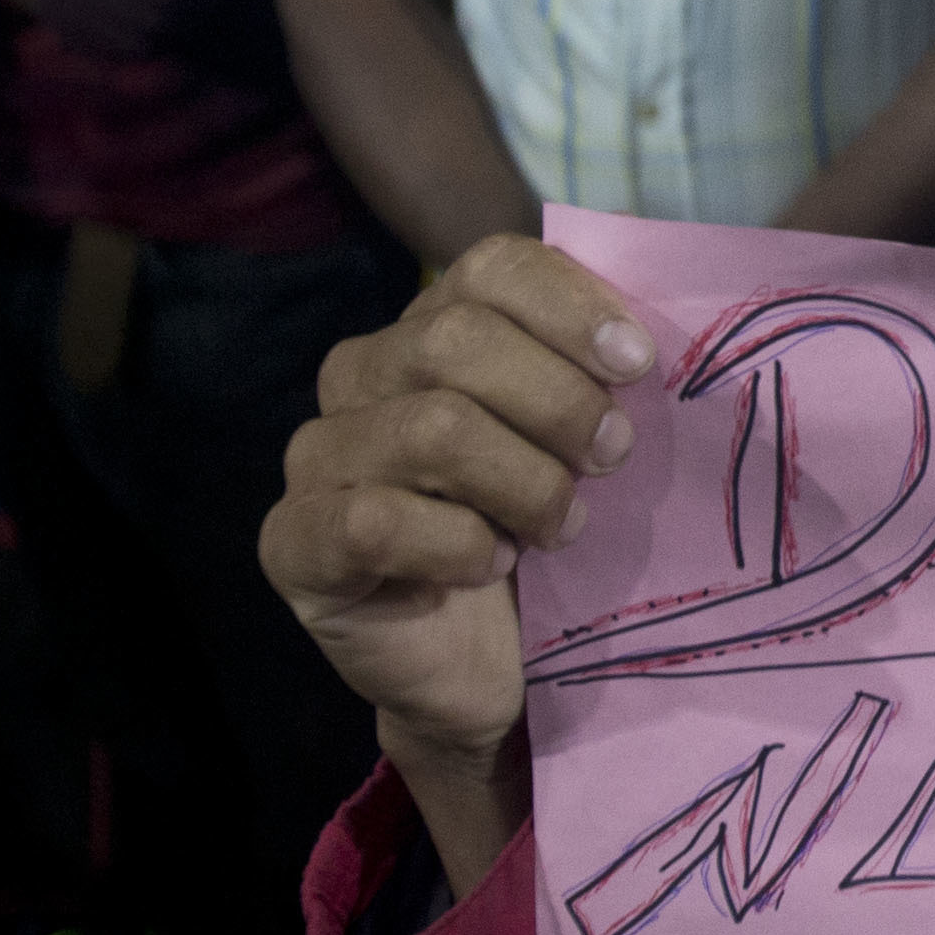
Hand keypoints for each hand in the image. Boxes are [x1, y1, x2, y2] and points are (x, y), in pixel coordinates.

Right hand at [260, 236, 661, 878]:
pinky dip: (457, 546)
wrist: (493, 666)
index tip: (638, 364)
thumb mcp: (580, 443)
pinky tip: (490, 566)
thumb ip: (597, 376)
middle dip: (557, 401)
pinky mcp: (295, 542)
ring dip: (523, 484)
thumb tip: (639, 341)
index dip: (569, 306)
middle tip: (610, 459)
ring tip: (561, 528)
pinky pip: (376, 521)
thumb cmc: (542, 535)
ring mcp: (317, 456)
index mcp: (431, 329)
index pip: (489, 268)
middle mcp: (360, 375)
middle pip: (455, 339)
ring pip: (431, 428)